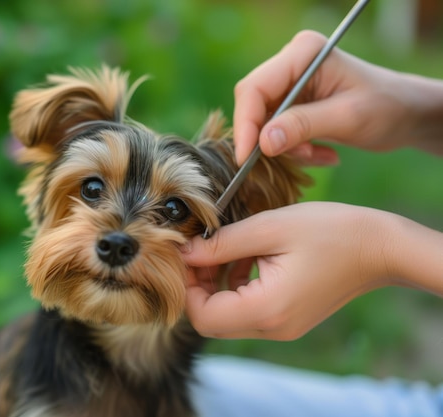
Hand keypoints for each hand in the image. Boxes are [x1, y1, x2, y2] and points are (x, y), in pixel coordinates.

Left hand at [184, 202, 406, 339]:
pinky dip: (237, 286)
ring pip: (228, 316)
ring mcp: (282, 327)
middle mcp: (272, 328)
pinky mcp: (288, 319)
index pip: (202, 317)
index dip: (186, 286)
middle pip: (212, 320)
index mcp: (267, 310)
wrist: (380, 247)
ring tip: (224, 249)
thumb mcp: (269, 228)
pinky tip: (246, 257)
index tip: (186, 254)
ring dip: (217, 284)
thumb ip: (222, 243)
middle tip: (201, 249)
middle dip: (199, 285)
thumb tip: (184, 251)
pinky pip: (248, 311)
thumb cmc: (330, 231)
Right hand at [233, 30, 442, 165]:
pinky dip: (295, 150)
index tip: (247, 157)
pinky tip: (324, 153)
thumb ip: (302, 126)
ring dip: (287, 148)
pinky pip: (276, 132)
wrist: (406, 115)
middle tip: (294, 158)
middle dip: (268, 138)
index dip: (246, 123)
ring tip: (320, 155)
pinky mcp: (292, 104)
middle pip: (254, 105)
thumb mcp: (346, 118)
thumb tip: (262, 142)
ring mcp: (290, 85)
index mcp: (303, 53)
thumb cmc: (387, 108)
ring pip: (263, 123)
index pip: (255, 88)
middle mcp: (291, 64)